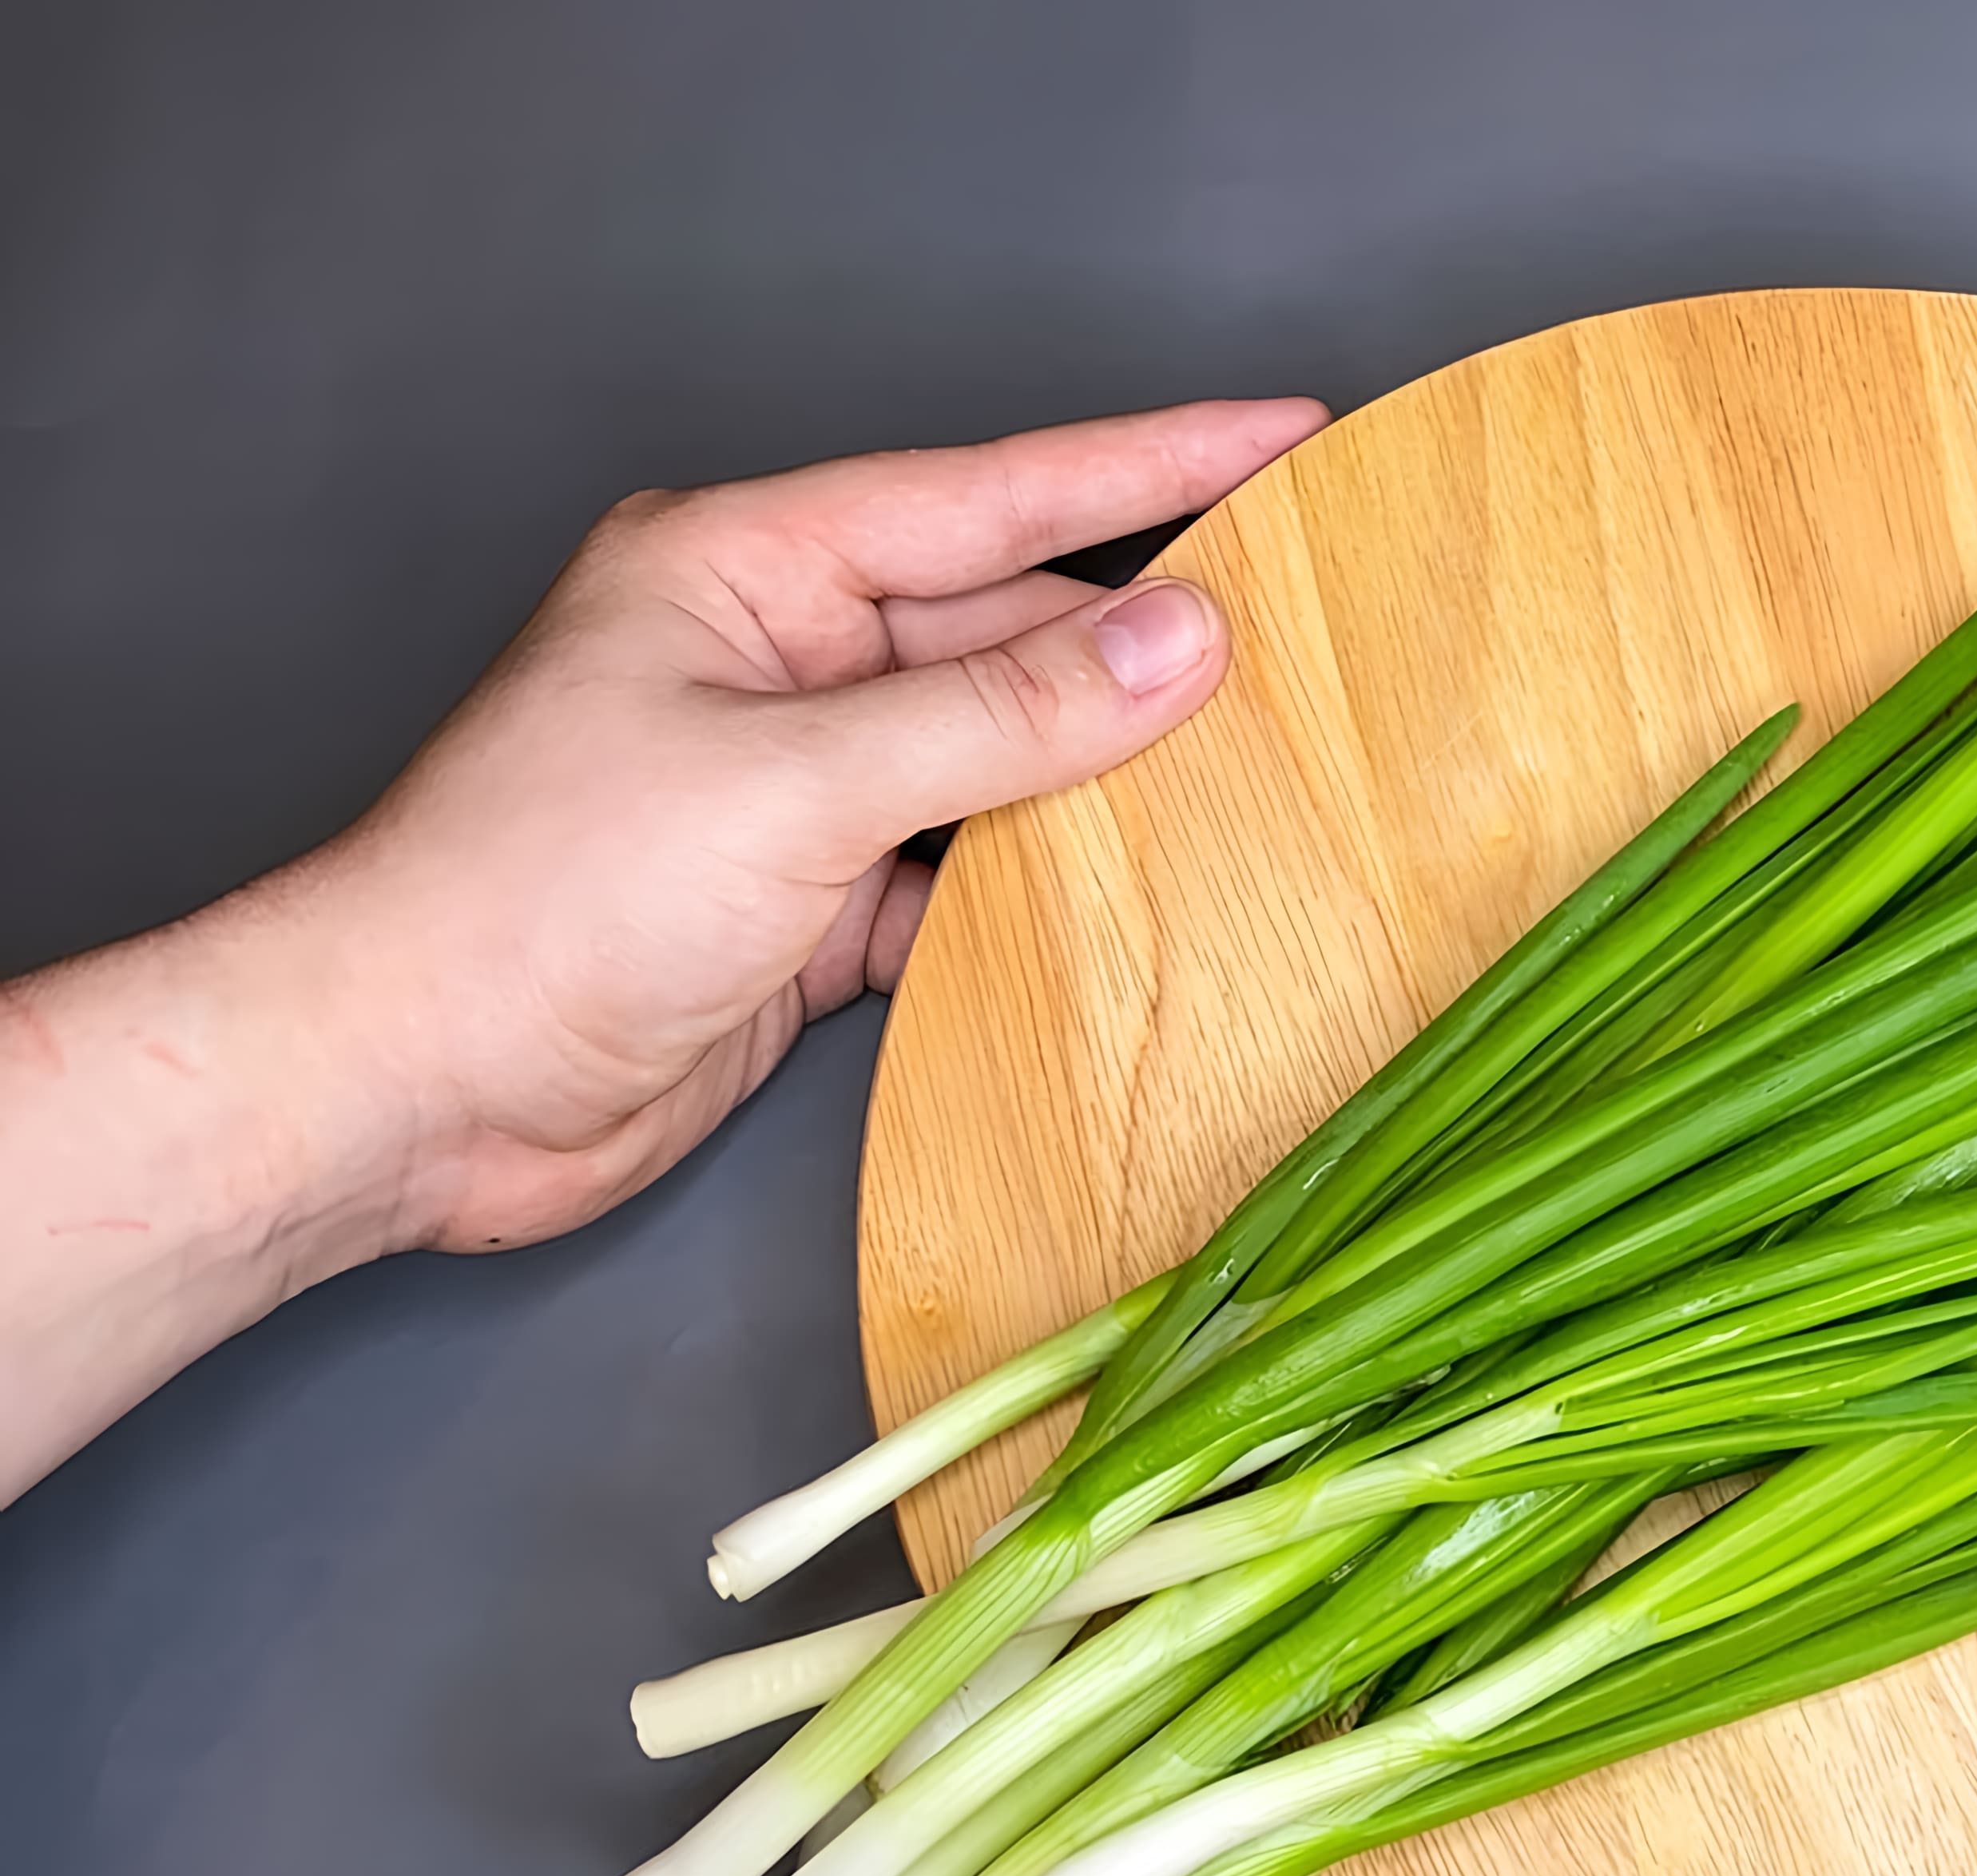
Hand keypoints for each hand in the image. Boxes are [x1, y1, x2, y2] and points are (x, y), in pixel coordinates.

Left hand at [0, 398, 1326, 1500]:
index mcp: (747, 571)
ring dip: (1114, 777)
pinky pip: (969, 877)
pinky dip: (1049, 894)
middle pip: (1011, 630)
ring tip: (1272, 765)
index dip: (1151, 464)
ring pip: (1003, 760)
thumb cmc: (537, 900)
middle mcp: (778, 663)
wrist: (407, 1091)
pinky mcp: (809, 911)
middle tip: (1321, 628)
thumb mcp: (794, 782)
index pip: (995, 497)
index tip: (1286, 435)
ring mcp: (796, 789)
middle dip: (1154, 639)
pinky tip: (1148, 900)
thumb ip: (1005, 716)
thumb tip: (1184, 643)